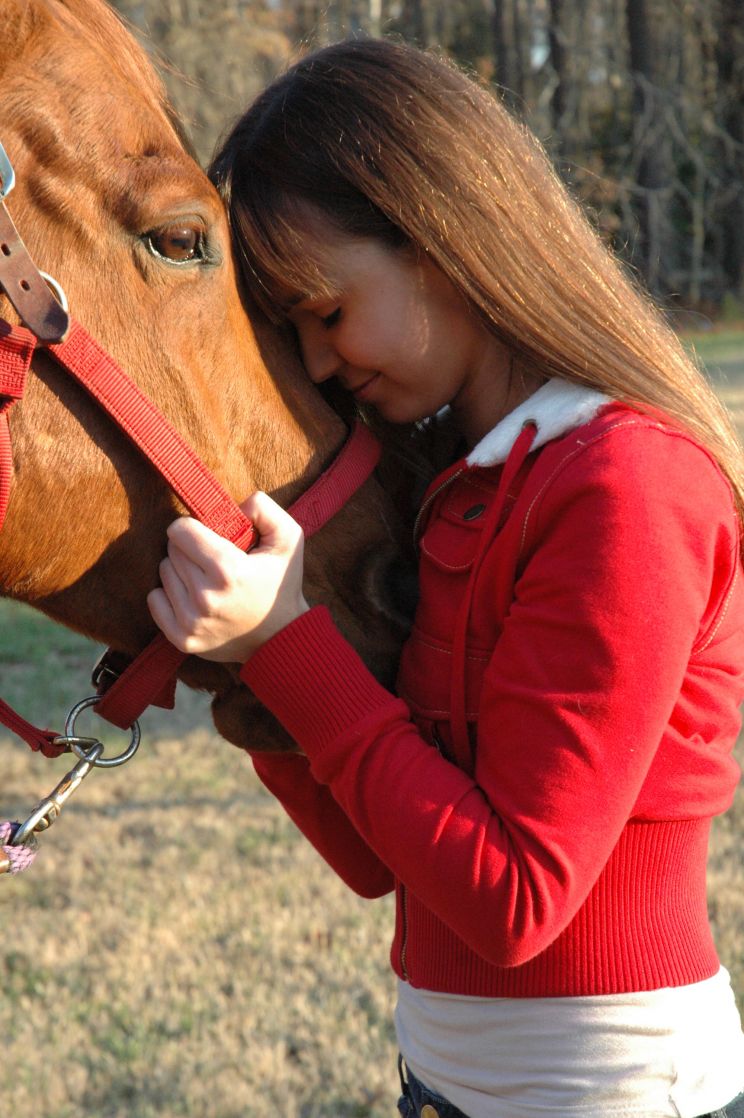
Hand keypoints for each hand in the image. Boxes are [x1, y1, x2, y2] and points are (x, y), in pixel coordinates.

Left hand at [147, 491, 308, 662]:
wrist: (281, 638)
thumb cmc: (282, 584)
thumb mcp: (289, 538)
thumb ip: (263, 508)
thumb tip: (233, 504)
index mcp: (227, 570)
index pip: (180, 530)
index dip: (194, 528)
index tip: (209, 537)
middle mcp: (205, 597)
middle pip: (171, 550)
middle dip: (190, 549)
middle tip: (213, 561)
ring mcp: (191, 622)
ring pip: (164, 573)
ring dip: (181, 571)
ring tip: (208, 581)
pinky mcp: (181, 639)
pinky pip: (154, 600)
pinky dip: (169, 595)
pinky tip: (194, 599)